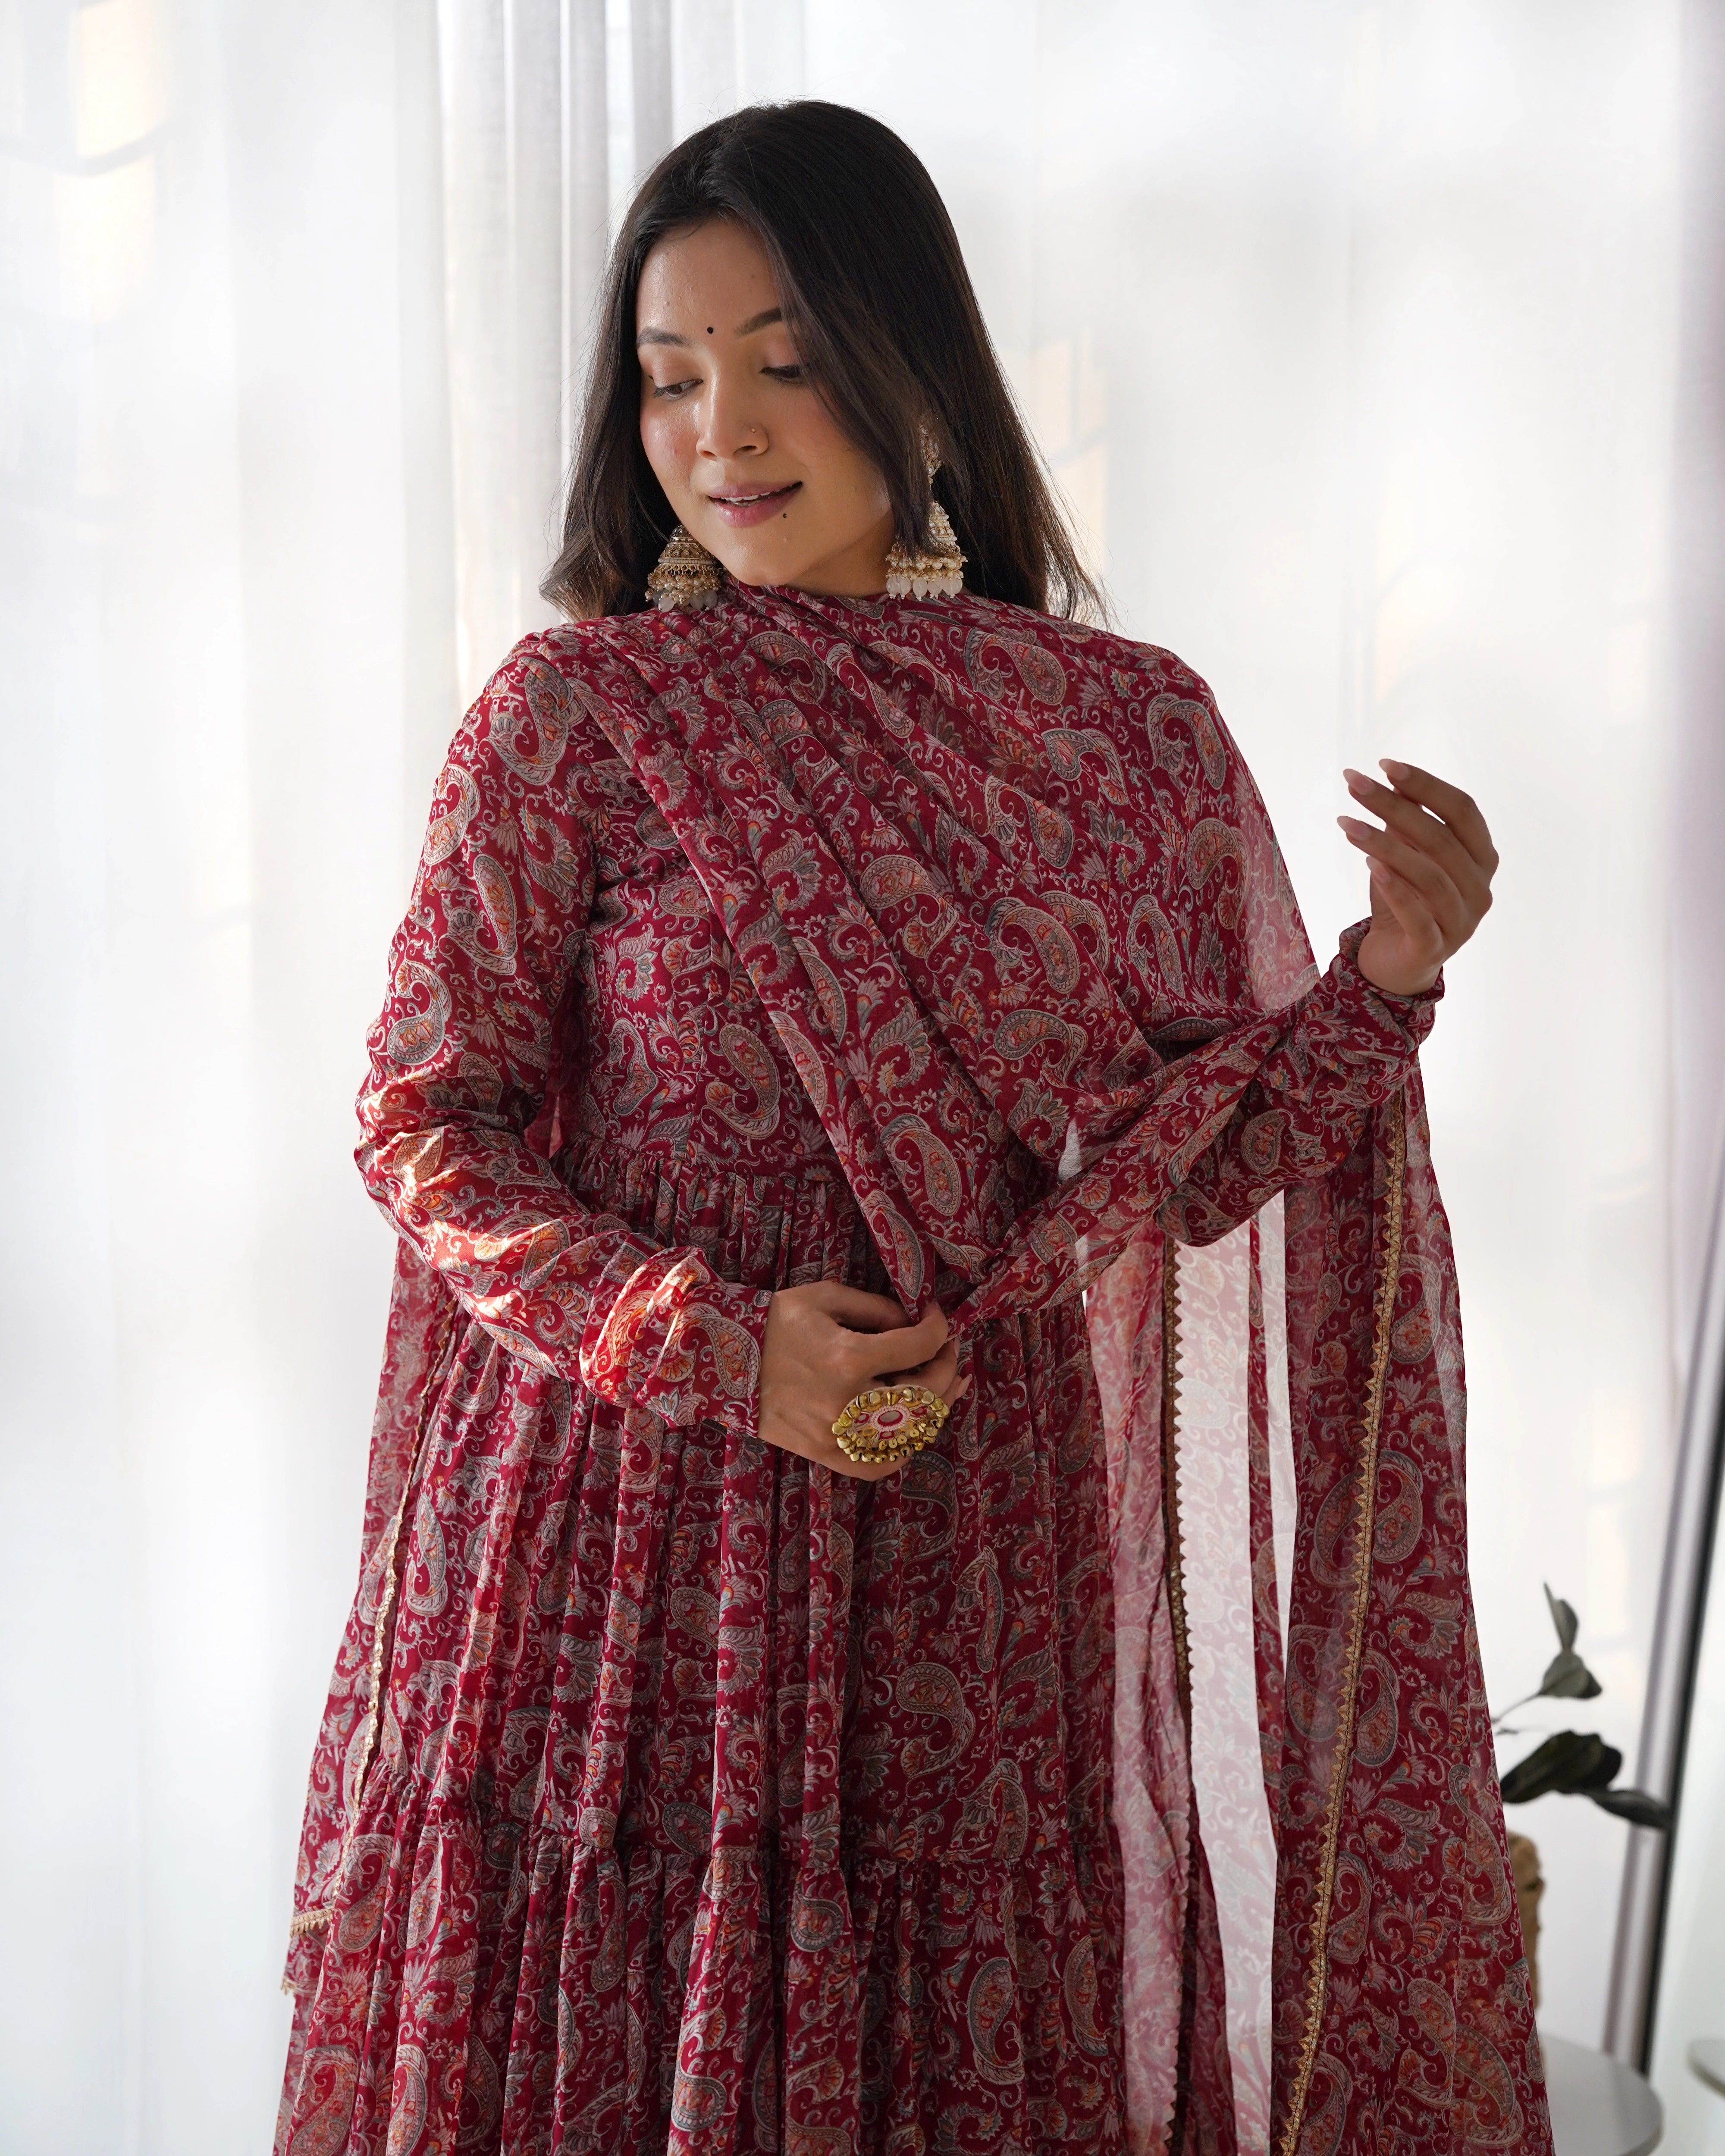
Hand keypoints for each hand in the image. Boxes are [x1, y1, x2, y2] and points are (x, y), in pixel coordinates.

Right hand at [757, 1282, 970, 1480]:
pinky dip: (904, 1449)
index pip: (918, 1347)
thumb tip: (914, 1323)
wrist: (723, 1361)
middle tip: (946, 1348)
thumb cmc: (775, 1322)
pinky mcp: (825, 1454)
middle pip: (924, 1394)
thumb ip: (878, 1309)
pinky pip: (878, 1465)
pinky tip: (917, 1429)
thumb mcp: (827, 1297)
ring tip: (950, 1385)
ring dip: (937, 1407)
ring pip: (910, 1433)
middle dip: (945, 1366)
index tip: (935, 1315)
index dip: (937, 1328)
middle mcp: (849, 1405)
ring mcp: (838, 1436)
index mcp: (849, 1359)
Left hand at [1339, 761, 1497, 996]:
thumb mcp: (1406, 855)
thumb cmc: (1404, 898)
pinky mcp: (1435, 949)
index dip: (1426, 785)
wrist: (1396, 962)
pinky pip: (1417, 916)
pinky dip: (1395, 888)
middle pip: (1441, 838)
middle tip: (1354, 784)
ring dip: (1384, 844)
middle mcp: (1480, 888)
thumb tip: (1392, 778)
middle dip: (1394, 806)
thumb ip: (1407, 821)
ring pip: (1429, 875)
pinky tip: (1369, 864)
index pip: (1463, 810)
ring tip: (1346, 823)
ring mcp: (1462, 921)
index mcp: (1482, 857)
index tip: (1385, 764)